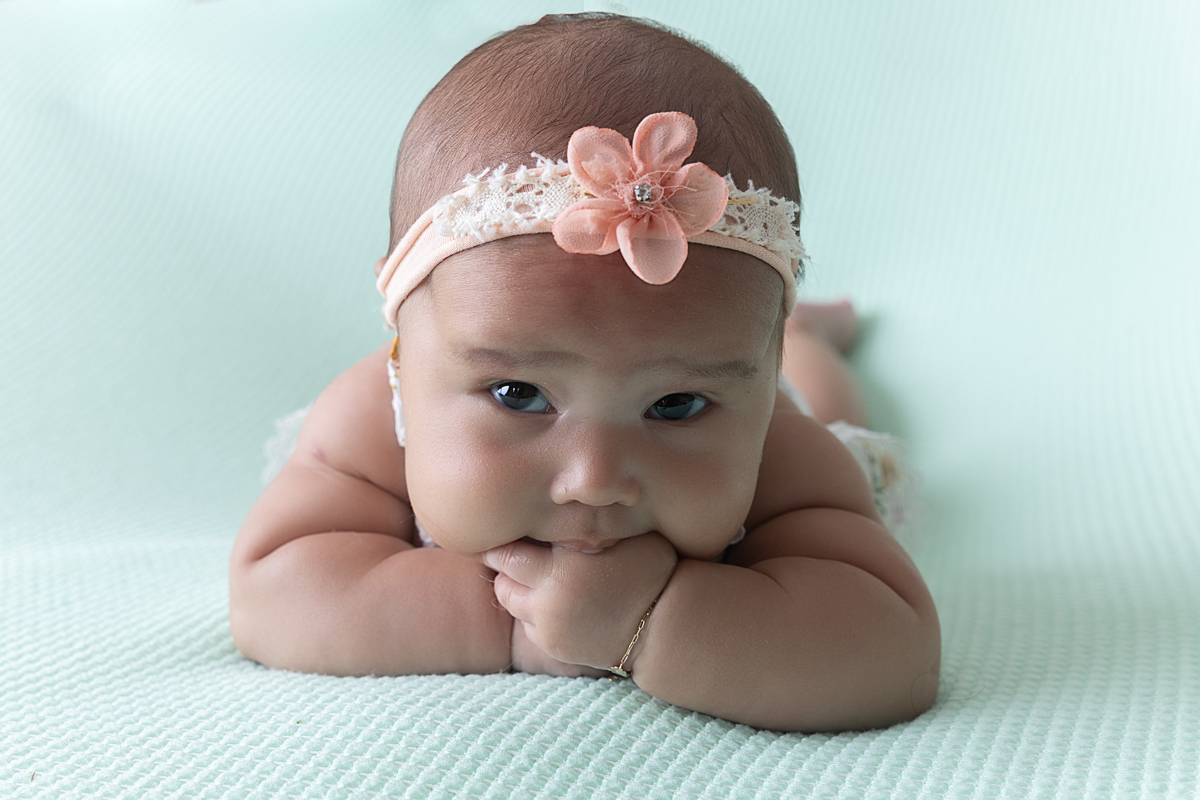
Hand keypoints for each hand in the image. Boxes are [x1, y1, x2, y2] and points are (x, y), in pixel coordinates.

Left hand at [484, 532, 676, 671]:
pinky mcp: (554, 647)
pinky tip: (553, 598)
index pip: (505, 552)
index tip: (506, 526)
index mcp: (561, 568)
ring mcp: (549, 627)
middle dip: (505, 562)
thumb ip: (587, 521)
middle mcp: (548, 600)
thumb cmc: (649, 569)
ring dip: (516, 585)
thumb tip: (562, 492)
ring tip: (535, 572)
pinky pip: (528, 625)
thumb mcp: (624, 535)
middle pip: (501, 577)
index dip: (502, 539)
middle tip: (516, 547)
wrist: (665, 625)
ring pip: (510, 602)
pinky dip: (532, 611)